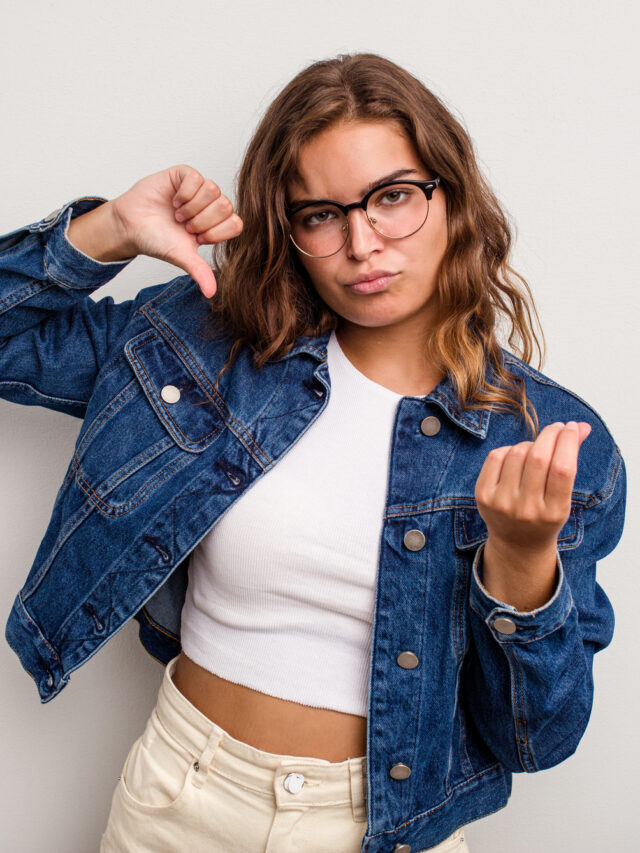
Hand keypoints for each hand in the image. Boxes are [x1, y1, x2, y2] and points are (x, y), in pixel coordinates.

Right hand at [110, 164, 242, 296]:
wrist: (131, 226)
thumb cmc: (157, 240)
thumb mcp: (181, 257)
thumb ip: (199, 271)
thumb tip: (212, 293)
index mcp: (216, 225)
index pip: (236, 224)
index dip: (215, 233)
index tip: (196, 238)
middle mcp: (210, 205)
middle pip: (226, 206)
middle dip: (201, 221)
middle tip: (184, 226)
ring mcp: (199, 189)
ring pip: (213, 190)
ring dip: (191, 207)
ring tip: (178, 214)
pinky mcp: (185, 175)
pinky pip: (197, 178)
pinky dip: (184, 194)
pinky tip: (174, 201)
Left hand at [475, 421, 590, 554]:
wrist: (517, 543)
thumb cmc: (546, 513)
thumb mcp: (564, 496)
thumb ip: (571, 460)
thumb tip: (581, 426)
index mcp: (554, 512)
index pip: (563, 469)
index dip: (568, 442)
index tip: (572, 427)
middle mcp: (527, 509)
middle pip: (539, 458)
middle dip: (551, 435)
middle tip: (558, 428)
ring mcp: (502, 503)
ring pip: (518, 453)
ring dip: (531, 443)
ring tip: (538, 449)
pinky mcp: (483, 495)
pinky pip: (496, 456)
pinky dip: (509, 449)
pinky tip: (517, 457)